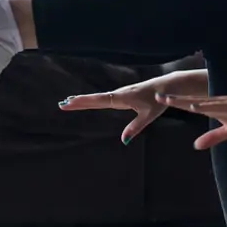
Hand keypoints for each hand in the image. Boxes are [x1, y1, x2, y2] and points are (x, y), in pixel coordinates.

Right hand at [58, 72, 203, 143]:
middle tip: (62, 104)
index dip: (82, 102)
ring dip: (84, 99)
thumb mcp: (148, 115)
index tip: (69, 103)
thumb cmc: (157, 100)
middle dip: (78, 102)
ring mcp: (120, 93)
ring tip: (70, 102)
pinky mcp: (123, 94)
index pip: (97, 101)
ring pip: (98, 97)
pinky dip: (94, 99)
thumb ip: (136, 127)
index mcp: (121, 98)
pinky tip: (91, 101)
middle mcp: (118, 94)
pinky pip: (105, 98)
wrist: (165, 86)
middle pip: (94, 99)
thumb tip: (124, 141)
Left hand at [155, 86, 226, 149]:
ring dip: (184, 100)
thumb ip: (213, 137)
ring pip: (200, 101)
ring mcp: (225, 103)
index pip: (191, 106)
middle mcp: (216, 103)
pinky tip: (194, 105)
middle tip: (155, 95)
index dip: (176, 103)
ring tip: (168, 99)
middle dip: (174, 100)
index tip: (160, 100)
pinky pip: (217, 105)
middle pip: (191, 101)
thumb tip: (195, 146)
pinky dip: (205, 105)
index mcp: (214, 109)